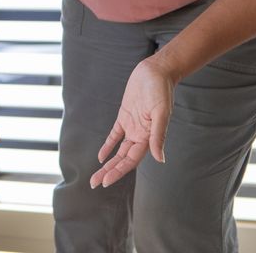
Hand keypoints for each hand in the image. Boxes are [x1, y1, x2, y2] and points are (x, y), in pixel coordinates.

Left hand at [90, 57, 176, 187]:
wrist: (156, 72)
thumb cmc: (161, 90)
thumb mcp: (161, 112)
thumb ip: (158, 135)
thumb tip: (159, 159)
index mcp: (148, 137)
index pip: (131, 160)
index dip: (118, 172)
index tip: (106, 182)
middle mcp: (140, 135)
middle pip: (123, 159)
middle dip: (109, 172)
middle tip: (94, 184)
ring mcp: (132, 126)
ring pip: (118, 150)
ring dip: (108, 163)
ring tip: (96, 175)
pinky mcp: (124, 116)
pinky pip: (115, 135)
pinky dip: (108, 146)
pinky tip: (100, 156)